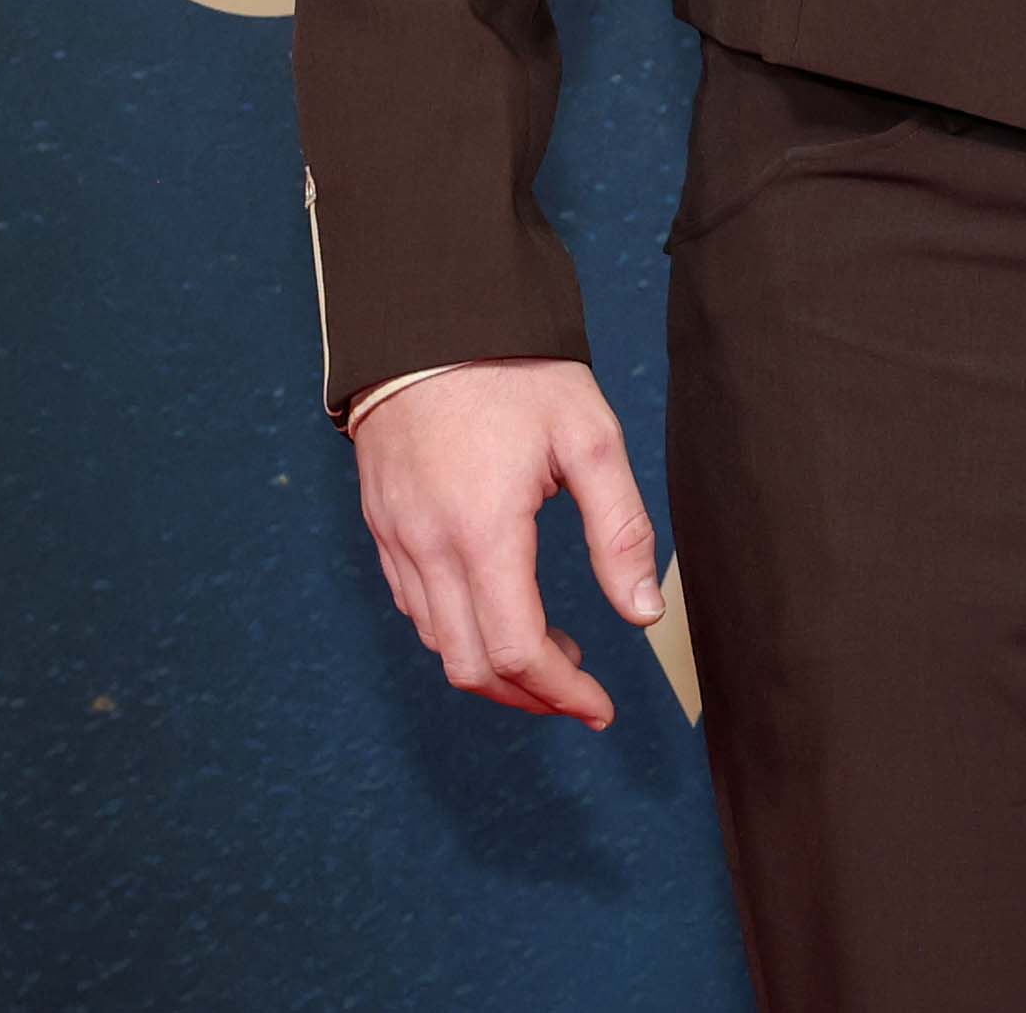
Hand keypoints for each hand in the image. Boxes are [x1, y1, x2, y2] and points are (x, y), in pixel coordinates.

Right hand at [351, 358, 665, 727]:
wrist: (428, 318)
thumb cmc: (515, 371)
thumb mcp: (589, 437)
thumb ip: (620, 529)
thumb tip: (643, 612)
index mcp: (482, 532)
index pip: (515, 651)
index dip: (561, 692)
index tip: (601, 707)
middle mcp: (427, 549)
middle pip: (469, 667)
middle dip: (529, 695)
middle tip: (581, 693)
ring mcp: (396, 540)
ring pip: (438, 644)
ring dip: (494, 667)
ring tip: (555, 652)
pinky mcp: (382, 526)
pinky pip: (414, 607)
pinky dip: (459, 631)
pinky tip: (501, 610)